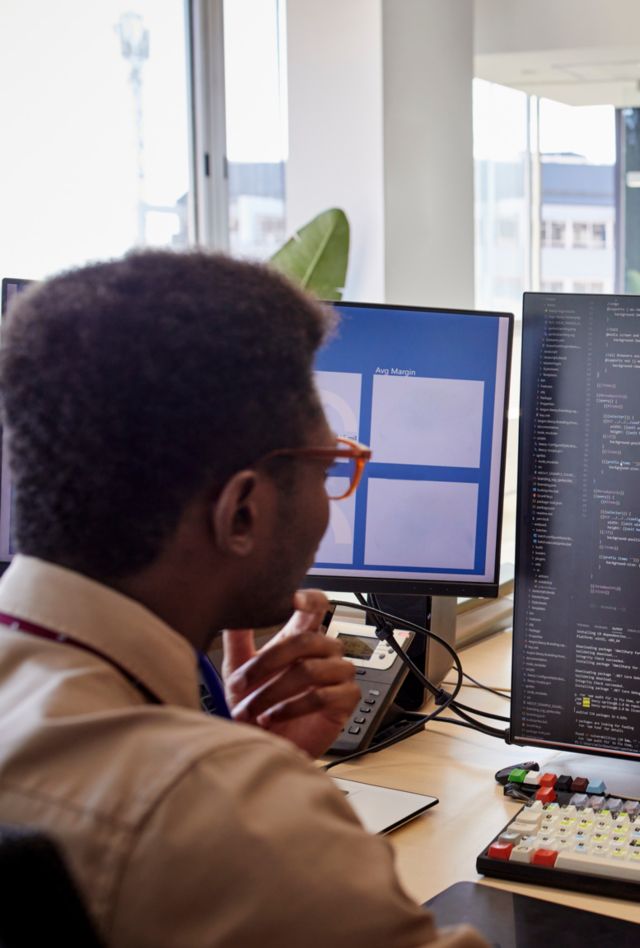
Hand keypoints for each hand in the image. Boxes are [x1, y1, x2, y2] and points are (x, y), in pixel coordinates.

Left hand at [221, 590, 359, 756]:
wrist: (264, 745)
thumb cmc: (254, 706)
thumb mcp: (238, 670)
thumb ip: (238, 639)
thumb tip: (232, 608)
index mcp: (301, 636)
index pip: (318, 606)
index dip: (311, 598)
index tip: (294, 599)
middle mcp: (324, 651)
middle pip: (307, 639)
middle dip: (268, 662)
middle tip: (240, 685)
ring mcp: (338, 673)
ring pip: (310, 670)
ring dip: (274, 692)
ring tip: (252, 710)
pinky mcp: (346, 699)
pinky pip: (322, 696)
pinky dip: (291, 708)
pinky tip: (272, 717)